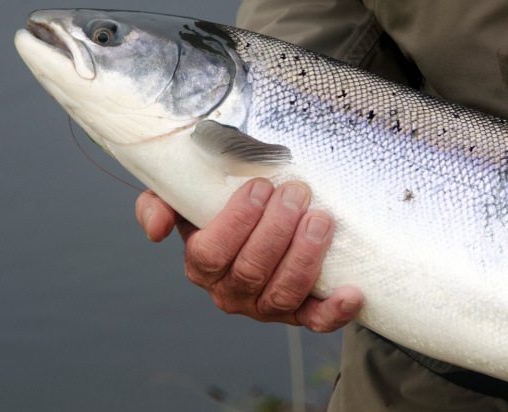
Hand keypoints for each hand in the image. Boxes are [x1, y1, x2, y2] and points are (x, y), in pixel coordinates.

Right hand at [135, 179, 362, 331]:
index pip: (211, 253)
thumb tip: (155, 228)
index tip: (261, 186)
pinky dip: (334, 312)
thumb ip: (159, 203)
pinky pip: (316, 320)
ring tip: (321, 220)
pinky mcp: (300, 313)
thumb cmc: (225, 207)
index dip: (236, 221)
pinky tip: (352, 293)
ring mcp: (266, 306)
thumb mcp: (187, 198)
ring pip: (283, 293)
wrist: (265, 223)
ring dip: (304, 257)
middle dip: (277, 229)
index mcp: (202, 265)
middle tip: (297, 193)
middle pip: (251, 271)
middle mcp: (230, 292)